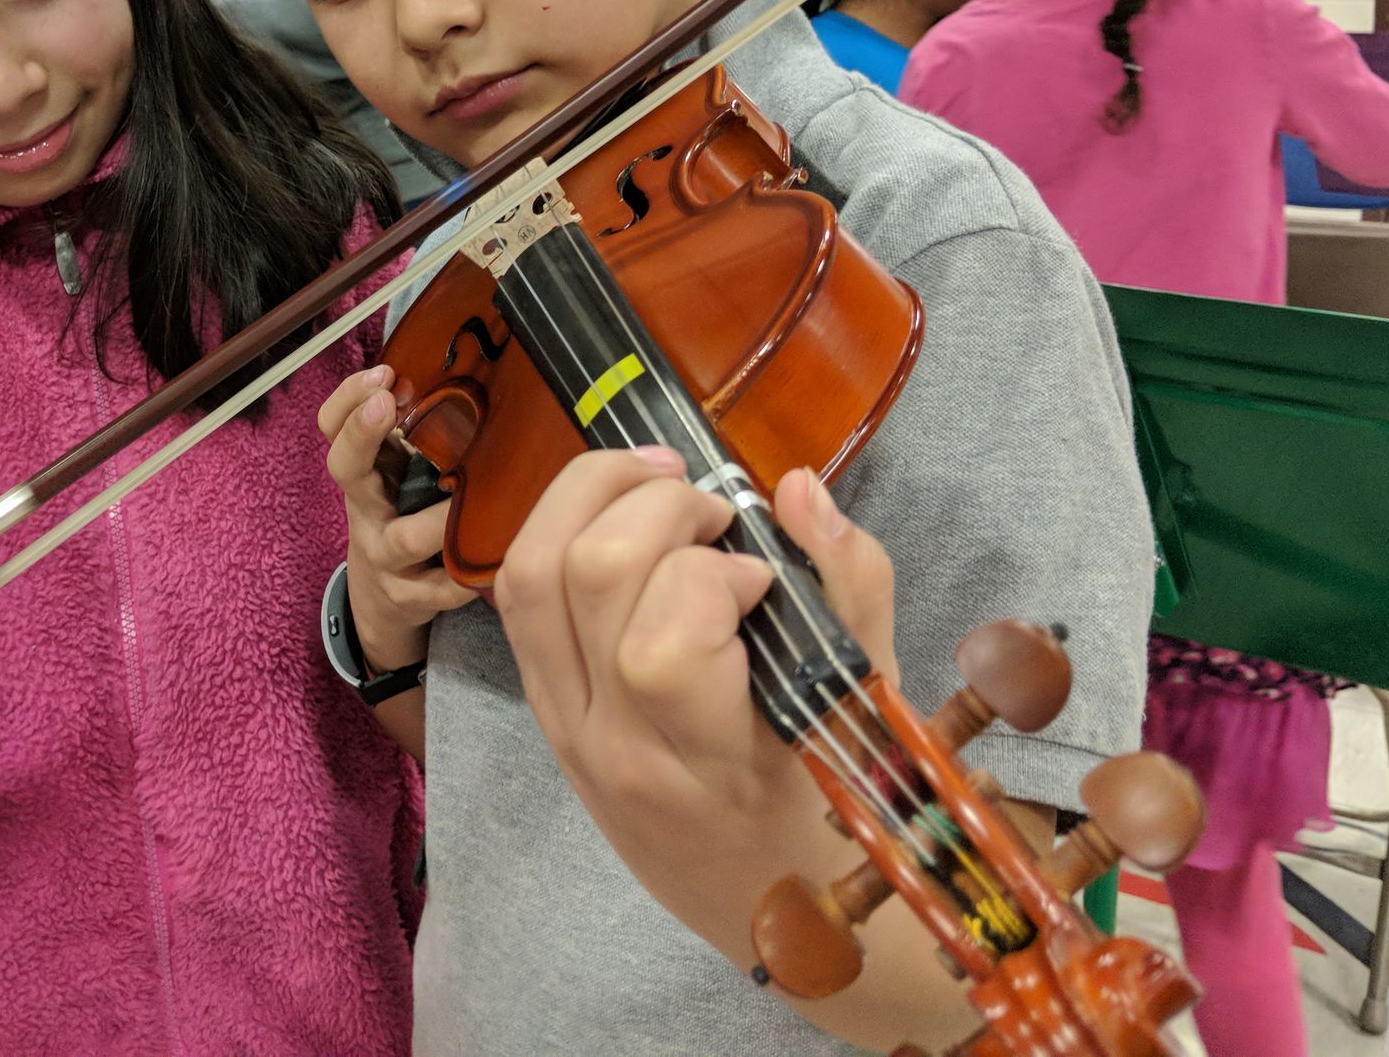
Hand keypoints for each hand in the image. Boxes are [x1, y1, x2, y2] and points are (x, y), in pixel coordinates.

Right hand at [318, 366, 475, 673]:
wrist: (385, 600)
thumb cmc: (403, 515)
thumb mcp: (397, 472)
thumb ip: (417, 432)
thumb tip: (472, 370)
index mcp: (364, 470)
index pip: (331, 426)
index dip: (349, 398)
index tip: (383, 374)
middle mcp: (365, 509)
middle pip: (345, 467)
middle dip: (362, 432)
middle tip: (387, 402)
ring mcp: (384, 556)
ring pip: (403, 538)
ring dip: (436, 518)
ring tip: (466, 497)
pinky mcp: (411, 597)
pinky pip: (439, 589)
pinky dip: (464, 577)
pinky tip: (492, 563)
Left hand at [493, 454, 896, 967]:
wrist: (763, 906)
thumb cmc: (829, 804)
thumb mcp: (870, 704)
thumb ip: (850, 586)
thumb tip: (796, 487)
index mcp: (708, 762)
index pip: (659, 652)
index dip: (709, 578)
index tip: (759, 577)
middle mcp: (615, 744)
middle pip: (582, 579)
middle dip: (652, 505)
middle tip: (714, 510)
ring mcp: (564, 724)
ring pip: (528, 576)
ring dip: (589, 496)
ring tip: (660, 482)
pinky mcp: (542, 705)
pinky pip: (519, 597)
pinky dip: (561, 532)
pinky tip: (621, 517)